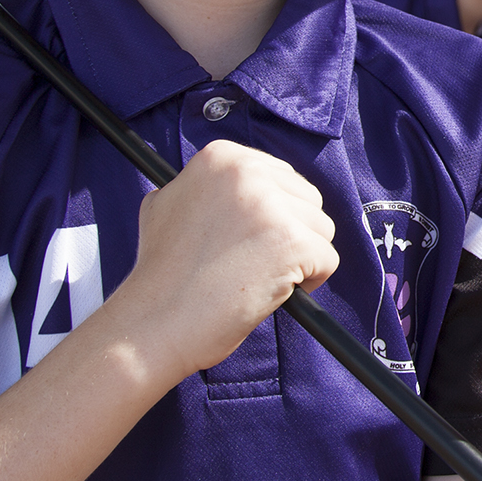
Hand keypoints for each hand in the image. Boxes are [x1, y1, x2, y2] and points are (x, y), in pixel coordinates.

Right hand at [116, 141, 336, 379]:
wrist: (154, 323)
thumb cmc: (161, 274)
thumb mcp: (166, 204)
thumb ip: (203, 187)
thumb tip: (236, 182)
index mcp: (220, 157)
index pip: (281, 177)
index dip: (273, 215)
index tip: (248, 239)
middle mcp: (246, 173)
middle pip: (307, 199)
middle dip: (290, 233)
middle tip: (253, 262)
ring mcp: (270, 206)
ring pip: (321, 228)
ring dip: (300, 258)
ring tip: (259, 277)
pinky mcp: (290, 242)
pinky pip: (327, 259)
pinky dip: (310, 281)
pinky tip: (274, 291)